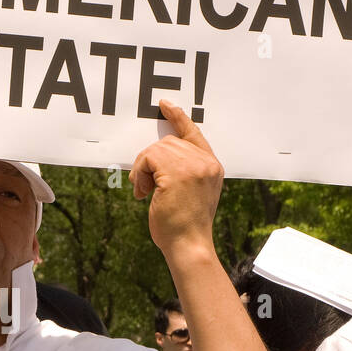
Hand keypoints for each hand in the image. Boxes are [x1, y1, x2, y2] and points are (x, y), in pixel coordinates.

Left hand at [129, 99, 222, 259]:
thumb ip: (183, 171)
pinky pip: (148, 158)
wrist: (189, 245)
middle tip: (144, 185)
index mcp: (211, 166)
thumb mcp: (190, 192)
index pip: (194, 133)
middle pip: (168, 142)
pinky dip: (139, 173)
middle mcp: (206, 162)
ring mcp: (194, 166)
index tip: (165, 105)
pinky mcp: (178, 172)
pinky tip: (143, 193)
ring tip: (145, 192)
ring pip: (156, 149)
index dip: (178, 118)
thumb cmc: (184, 226)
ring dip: (143, 169)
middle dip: (150, 160)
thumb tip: (157, 158)